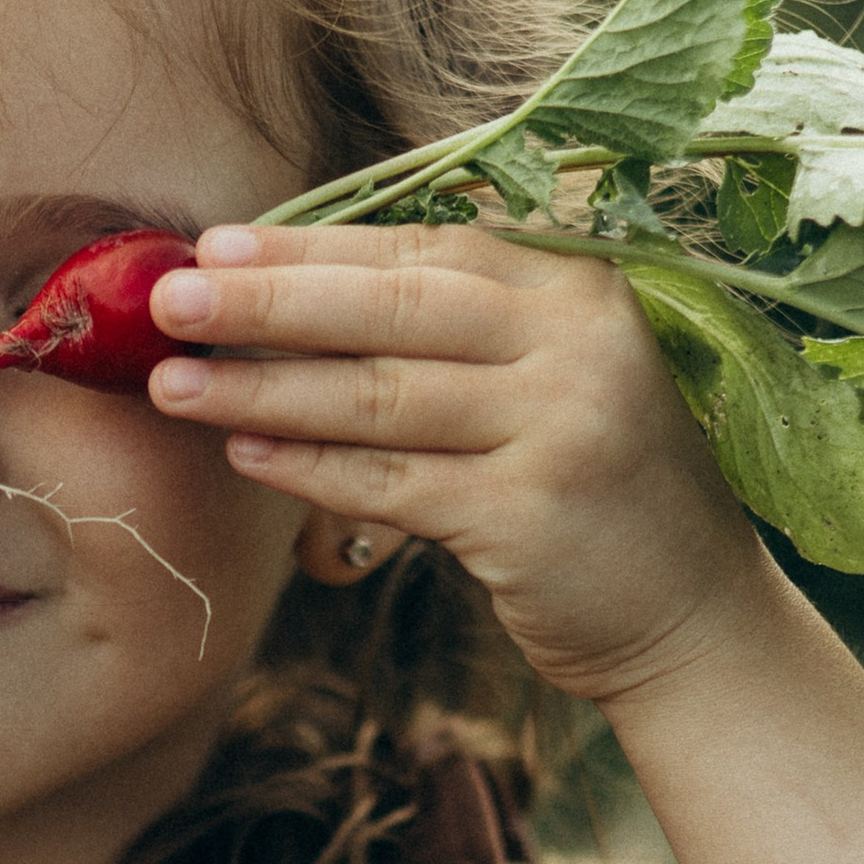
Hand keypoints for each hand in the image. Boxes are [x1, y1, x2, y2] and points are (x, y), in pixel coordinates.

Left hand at [146, 218, 769, 704]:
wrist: (694, 618)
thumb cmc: (599, 489)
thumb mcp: (556, 377)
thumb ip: (463, 327)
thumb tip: (297, 285)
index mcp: (582, 286)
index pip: (425, 250)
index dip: (313, 246)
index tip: (216, 245)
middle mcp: (579, 343)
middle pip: (393, 308)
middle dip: (268, 302)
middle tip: (168, 300)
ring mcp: (560, 426)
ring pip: (379, 395)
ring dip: (264, 388)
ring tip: (173, 384)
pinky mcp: (528, 514)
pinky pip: (389, 482)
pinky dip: (310, 468)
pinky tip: (245, 454)